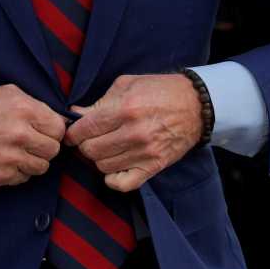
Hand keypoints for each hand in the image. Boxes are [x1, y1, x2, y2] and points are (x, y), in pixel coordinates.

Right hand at [0, 84, 65, 186]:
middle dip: (45, 146)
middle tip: (33, 142)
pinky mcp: (1, 175)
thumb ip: (36, 106)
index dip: (53, 130)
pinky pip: (24, 178)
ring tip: (20, 152)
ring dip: (33, 160)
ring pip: (41, 166)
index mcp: (24, 110)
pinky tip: (8, 160)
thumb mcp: (8, 94)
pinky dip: (18, 171)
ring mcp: (10, 156)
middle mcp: (19, 134)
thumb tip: (58, 120)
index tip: (45, 131)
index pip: (58, 128)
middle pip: (53, 149)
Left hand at [65, 74, 202, 191]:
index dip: (73, 133)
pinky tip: (115, 166)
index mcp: (125, 109)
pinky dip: (113, 178)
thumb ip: (100, 101)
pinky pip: (123, 184)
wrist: (196, 106)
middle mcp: (134, 133)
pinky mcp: (154, 167)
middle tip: (91, 138)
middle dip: (85, 144)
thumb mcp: (128, 85)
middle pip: (91, 150)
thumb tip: (76, 115)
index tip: (73, 133)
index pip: (85, 129)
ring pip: (103, 166)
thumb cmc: (161, 90)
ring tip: (106, 148)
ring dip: (99, 158)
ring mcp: (144, 153)